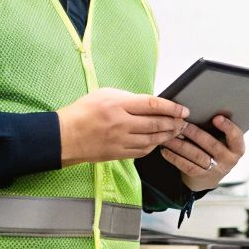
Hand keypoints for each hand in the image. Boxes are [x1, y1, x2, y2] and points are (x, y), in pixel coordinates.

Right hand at [57, 88, 188, 166]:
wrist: (64, 136)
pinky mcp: (118, 154)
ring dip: (167, 135)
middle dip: (174, 122)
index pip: (153, 105)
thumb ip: (128, 98)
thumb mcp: (104, 95)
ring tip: (175, 131)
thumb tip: (149, 104)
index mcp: (118, 105)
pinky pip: (142, 151)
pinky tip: (158, 142)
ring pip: (152, 139)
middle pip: (156, 124)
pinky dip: (153, 146)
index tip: (182, 109)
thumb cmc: (82, 112)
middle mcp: (121, 123)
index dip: (171, 108)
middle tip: (183, 121)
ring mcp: (120, 141)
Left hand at [159, 114, 244, 191]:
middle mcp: (228, 160)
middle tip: (181, 123)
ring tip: (169, 134)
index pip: (236, 136)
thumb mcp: (222, 141)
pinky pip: (186, 165)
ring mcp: (215, 170)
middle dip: (194, 132)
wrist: (208, 178)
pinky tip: (165, 149)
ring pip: (196, 155)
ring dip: (180, 144)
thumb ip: (216, 129)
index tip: (216, 117)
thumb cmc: (213, 150)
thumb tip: (199, 109)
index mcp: (237, 148)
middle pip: (212, 144)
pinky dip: (174, 157)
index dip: (228, 127)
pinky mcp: (201, 176)